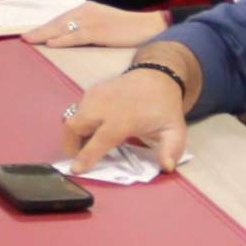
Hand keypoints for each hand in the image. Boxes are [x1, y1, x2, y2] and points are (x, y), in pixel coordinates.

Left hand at [25, 1, 169, 49]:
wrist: (146, 27)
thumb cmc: (125, 28)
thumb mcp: (102, 22)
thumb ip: (86, 27)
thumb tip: (69, 37)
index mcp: (86, 9)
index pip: (60, 18)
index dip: (44, 26)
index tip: (30, 32)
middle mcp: (86, 12)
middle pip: (57, 23)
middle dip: (39, 31)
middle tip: (23, 37)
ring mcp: (92, 21)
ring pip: (63, 29)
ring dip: (45, 35)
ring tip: (30, 40)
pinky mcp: (99, 32)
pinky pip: (76, 37)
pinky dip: (63, 40)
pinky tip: (52, 44)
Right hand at [59, 66, 189, 174]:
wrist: (156, 76)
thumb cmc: (164, 108)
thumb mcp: (174, 131)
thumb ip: (172, 150)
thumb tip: (167, 167)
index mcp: (124, 119)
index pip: (99, 140)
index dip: (86, 156)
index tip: (76, 170)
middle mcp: (104, 106)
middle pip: (74, 127)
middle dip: (71, 145)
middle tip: (79, 156)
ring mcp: (95, 96)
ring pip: (73, 118)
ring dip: (76, 134)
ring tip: (90, 142)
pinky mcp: (92, 91)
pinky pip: (79, 110)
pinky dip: (81, 122)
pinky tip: (96, 126)